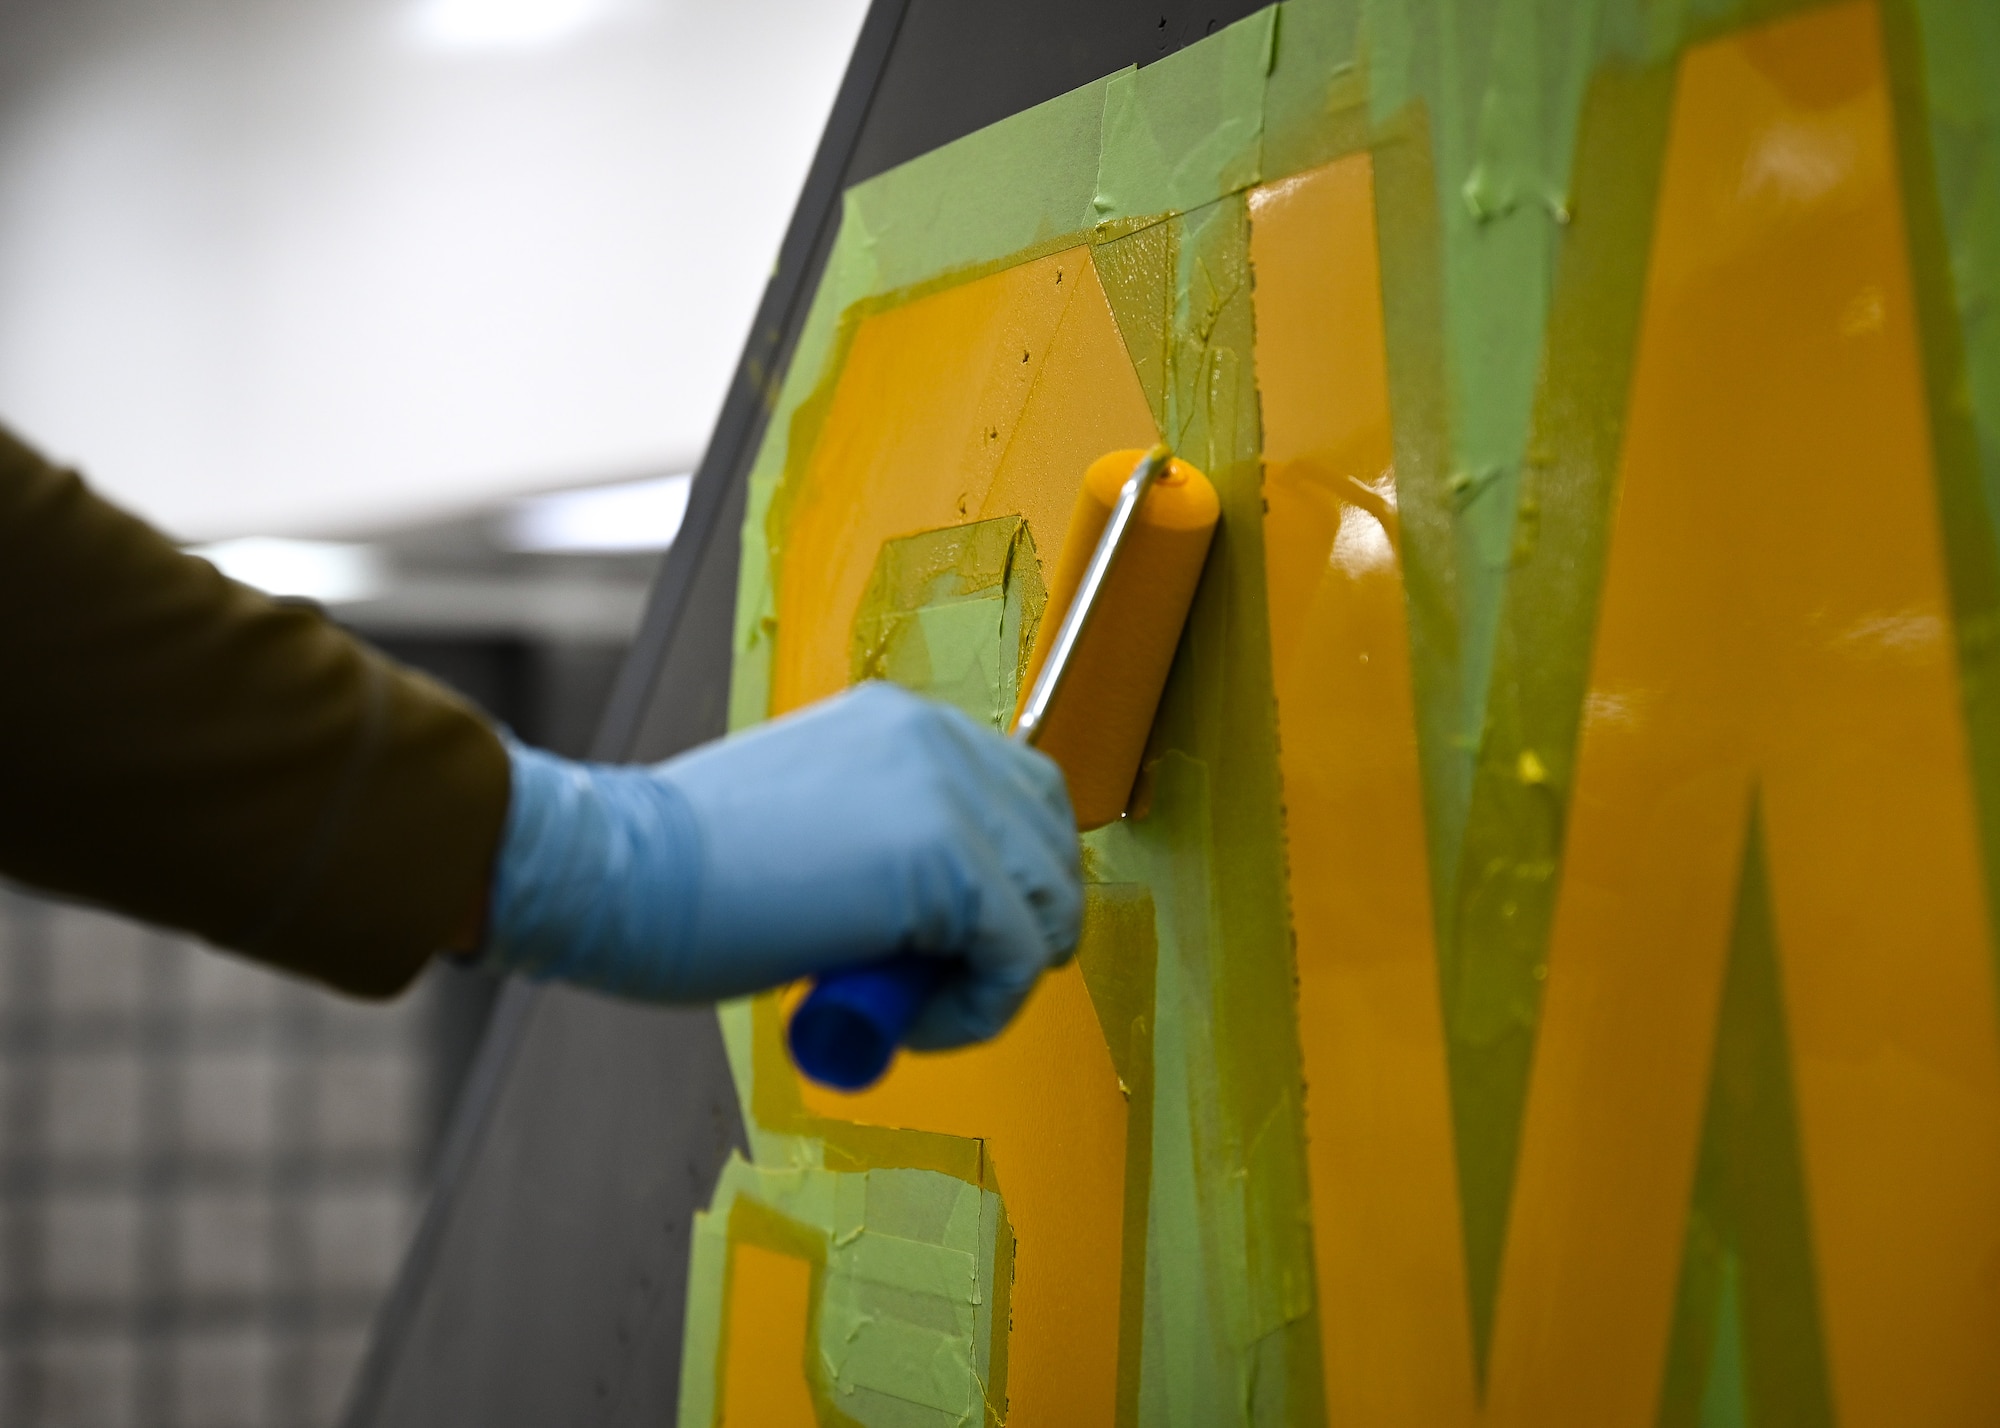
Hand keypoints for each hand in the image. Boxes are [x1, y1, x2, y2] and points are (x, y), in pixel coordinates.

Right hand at [480, 683, 1083, 1048]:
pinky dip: (978, 1011)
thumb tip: (944, 913)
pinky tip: (907, 1023)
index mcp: (903, 722)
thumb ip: (884, 841)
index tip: (945, 945)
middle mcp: (940, 741)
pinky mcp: (950, 864)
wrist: (614, 873)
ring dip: (994, 978)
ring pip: (1048, 907)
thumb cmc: (682, 871)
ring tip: (912, 1009)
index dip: (1006, 882)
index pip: (1023, 795)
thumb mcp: (814, 823)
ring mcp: (950, 797)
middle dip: (1014, 929)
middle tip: (935, 984)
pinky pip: (1020, 960)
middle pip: (1052, 845)